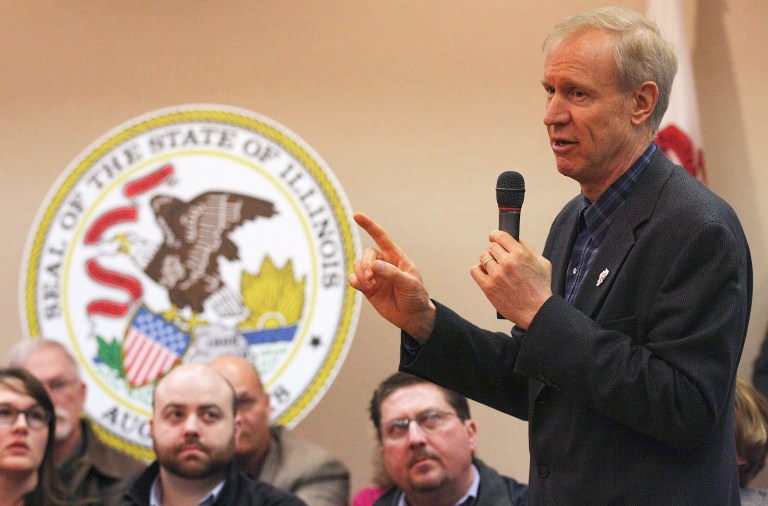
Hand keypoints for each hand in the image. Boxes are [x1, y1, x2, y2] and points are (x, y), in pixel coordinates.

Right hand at [348, 212, 435, 340]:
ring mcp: (374, 275)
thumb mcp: (410, 284)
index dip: (369, 226)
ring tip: (369, 284)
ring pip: (358, 265)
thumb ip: (393, 273)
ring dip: (360, 273)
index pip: (381, 237)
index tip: (357, 216)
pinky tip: (363, 286)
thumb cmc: (416, 296)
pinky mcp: (367, 288)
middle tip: (370, 276)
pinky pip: (354, 279)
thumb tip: (374, 266)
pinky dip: (355, 281)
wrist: (413, 317)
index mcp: (396, 257)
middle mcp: (383, 263)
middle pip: (367, 254)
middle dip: (365, 263)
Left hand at [471, 230, 552, 328]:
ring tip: (495, 268)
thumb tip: (514, 239)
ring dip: (488, 261)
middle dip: (495, 251)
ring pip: (483, 257)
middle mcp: (507, 262)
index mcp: (520, 254)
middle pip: (491, 246)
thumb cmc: (541, 288)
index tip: (494, 237)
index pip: (500, 235)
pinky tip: (487, 274)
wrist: (537, 311)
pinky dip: (479, 270)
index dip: (495, 235)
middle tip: (499, 258)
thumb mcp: (543, 263)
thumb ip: (528, 249)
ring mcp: (496, 275)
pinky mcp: (488, 287)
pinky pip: (475, 270)